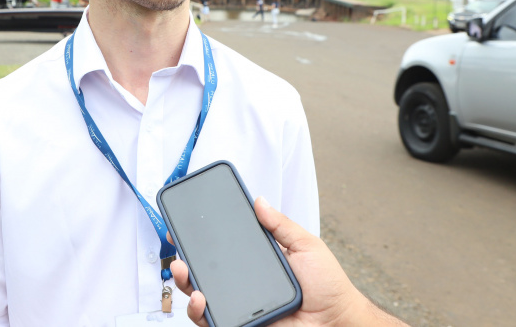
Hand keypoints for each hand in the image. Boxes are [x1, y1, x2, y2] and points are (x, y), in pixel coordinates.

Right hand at [170, 197, 404, 326]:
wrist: (337, 320)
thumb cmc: (328, 287)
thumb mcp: (306, 246)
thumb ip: (281, 225)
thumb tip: (259, 201)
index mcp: (255, 263)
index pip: (221, 251)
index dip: (200, 241)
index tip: (183, 226)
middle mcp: (242, 284)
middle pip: (203, 273)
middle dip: (183, 261)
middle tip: (177, 250)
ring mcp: (240, 307)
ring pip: (200, 297)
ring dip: (185, 284)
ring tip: (184, 273)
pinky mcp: (240, 325)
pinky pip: (212, 321)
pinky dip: (200, 312)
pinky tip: (202, 300)